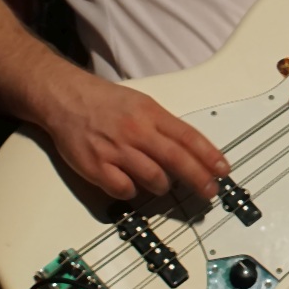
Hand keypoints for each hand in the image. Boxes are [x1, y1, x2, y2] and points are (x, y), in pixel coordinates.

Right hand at [41, 77, 230, 202]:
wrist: (65, 97)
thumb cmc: (104, 102)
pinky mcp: (96, 166)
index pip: (188, 137)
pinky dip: (132, 191)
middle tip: (210, 191)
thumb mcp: (141, 103)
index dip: (209, 155)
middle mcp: (136, 131)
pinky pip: (123, 188)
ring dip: (163, 186)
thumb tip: (190, 149)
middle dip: (198, 178)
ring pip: (152, 177)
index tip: (223, 170)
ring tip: (163, 185)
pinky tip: (132, 186)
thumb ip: (164, 126)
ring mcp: (115, 149)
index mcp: (150, 113)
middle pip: (176, 159)